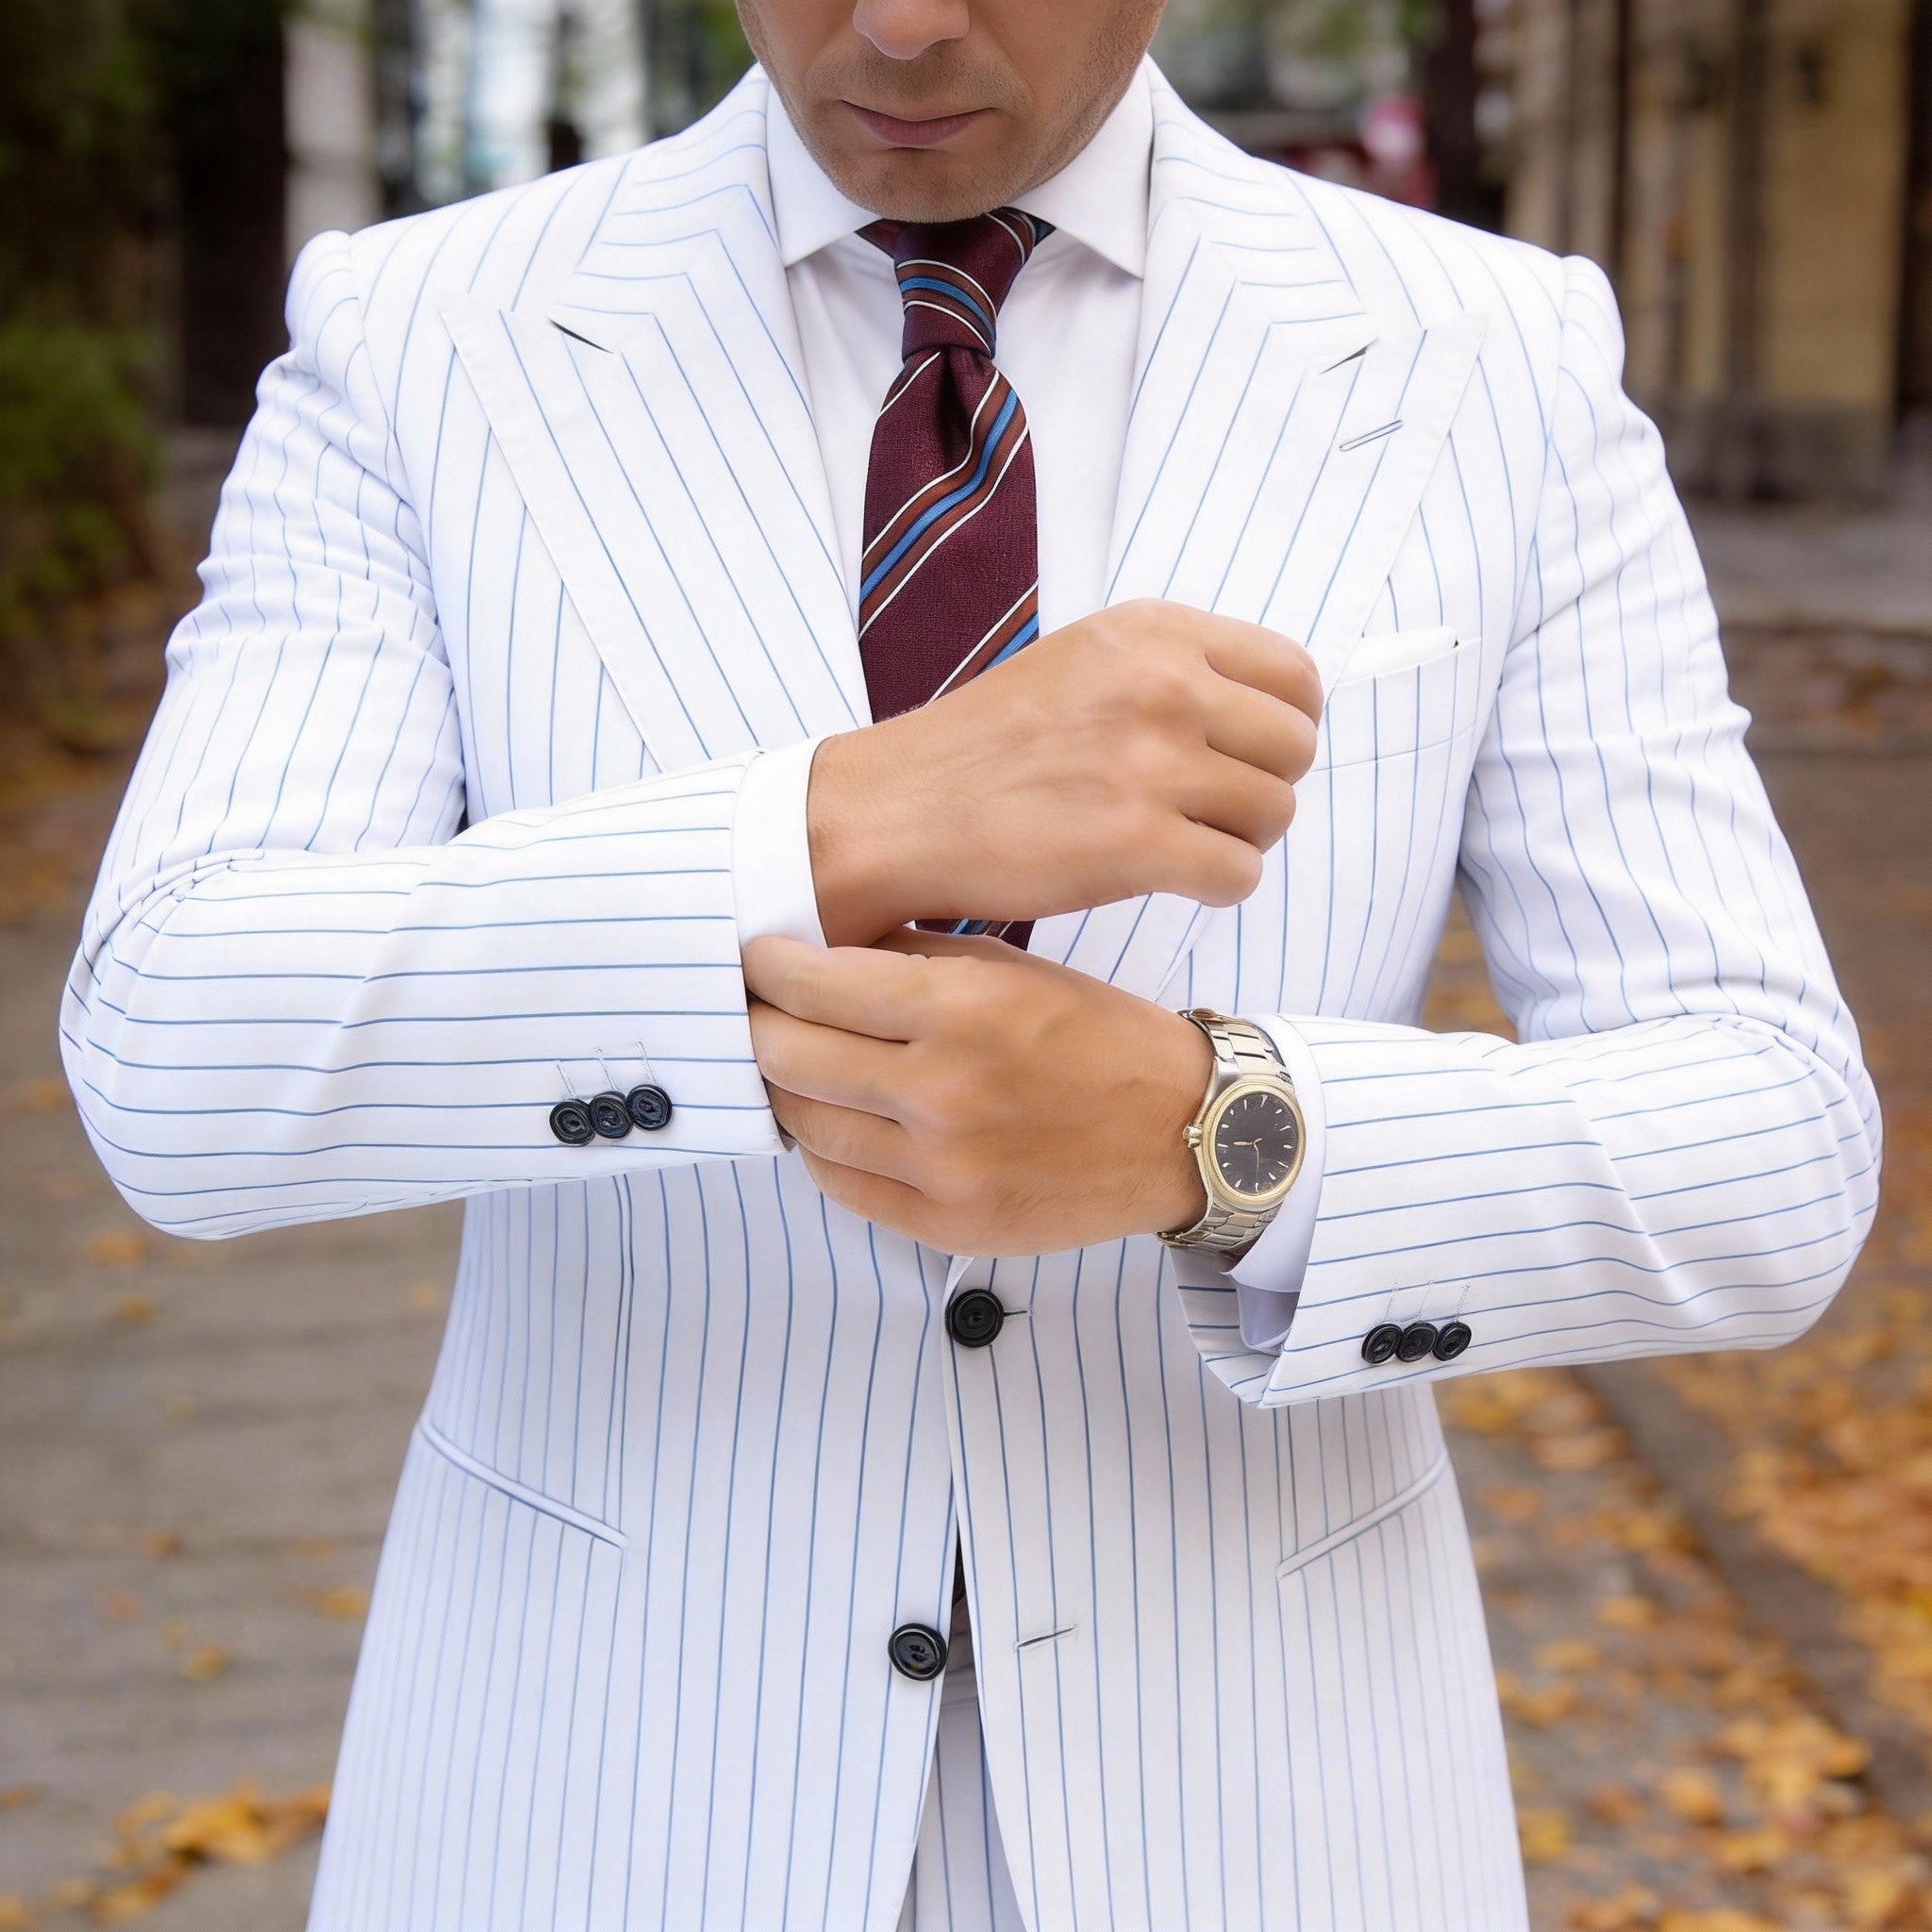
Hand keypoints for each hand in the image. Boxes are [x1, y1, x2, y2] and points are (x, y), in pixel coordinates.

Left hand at [744, 930, 1212, 1254]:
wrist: (1184, 1133)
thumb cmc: (1102, 1039)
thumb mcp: (1017, 970)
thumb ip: (917, 958)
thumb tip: (825, 951)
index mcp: (963, 1010)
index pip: (814, 985)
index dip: (768, 968)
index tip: (758, 959)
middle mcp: (943, 1090)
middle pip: (788, 1057)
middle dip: (757, 1025)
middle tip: (754, 1010)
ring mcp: (942, 1167)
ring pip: (806, 1125)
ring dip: (785, 1089)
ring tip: (787, 1064)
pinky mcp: (946, 1224)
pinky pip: (842, 1186)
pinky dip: (822, 1149)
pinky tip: (832, 1120)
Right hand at [808, 599, 1320, 946]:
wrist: (898, 813)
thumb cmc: (986, 749)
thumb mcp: (1082, 661)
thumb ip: (1170, 670)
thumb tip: (1265, 713)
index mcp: (1154, 633)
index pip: (1295, 676)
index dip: (1285, 726)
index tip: (1246, 757)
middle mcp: (1163, 686)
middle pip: (1295, 748)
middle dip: (1265, 788)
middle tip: (1208, 812)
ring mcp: (1153, 765)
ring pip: (1275, 815)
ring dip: (1239, 842)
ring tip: (1180, 846)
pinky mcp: (1138, 844)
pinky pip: (1240, 875)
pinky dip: (1216, 888)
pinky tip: (1169, 881)